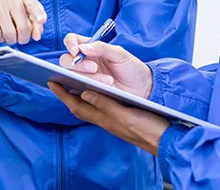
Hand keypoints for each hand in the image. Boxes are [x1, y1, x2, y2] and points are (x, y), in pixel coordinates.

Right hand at [0, 0, 46, 44]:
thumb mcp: (27, 13)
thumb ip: (36, 24)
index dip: (38, 14)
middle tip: (22, 38)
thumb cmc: (12, 10)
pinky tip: (0, 32)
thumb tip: (36, 36)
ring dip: (11, 40)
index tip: (42, 20)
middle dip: (24, 39)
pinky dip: (0, 39)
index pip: (33, 5)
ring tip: (10, 34)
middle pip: (23, 27)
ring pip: (9, 34)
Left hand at [48, 82, 169, 155]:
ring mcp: (115, 120)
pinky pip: (103, 106)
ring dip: (81, 94)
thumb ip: (105, 104)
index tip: (50, 82)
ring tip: (74, 83)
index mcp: (105, 118)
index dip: (62, 95)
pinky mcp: (124, 118)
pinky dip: (97, 96)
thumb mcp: (125, 115)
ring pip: (92, 106)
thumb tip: (84, 92)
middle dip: (68, 94)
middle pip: (81, 106)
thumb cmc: (149, 129)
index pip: (76, 106)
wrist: (168, 140)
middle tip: (59, 80)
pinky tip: (99, 91)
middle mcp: (107, 120)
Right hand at [60, 36, 152, 98]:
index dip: (70, 44)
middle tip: (94, 67)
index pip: (72, 40)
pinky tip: (104, 89)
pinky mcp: (87, 92)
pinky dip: (89, 89)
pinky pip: (79, 91)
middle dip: (78, 64)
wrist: (143, 88)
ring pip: (73, 76)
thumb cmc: (131, 68)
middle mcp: (84, 62)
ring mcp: (84, 77)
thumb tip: (82, 48)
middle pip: (66, 60)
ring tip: (109, 81)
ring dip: (89, 78)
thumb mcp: (120, 54)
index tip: (76, 51)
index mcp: (90, 48)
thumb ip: (101, 47)